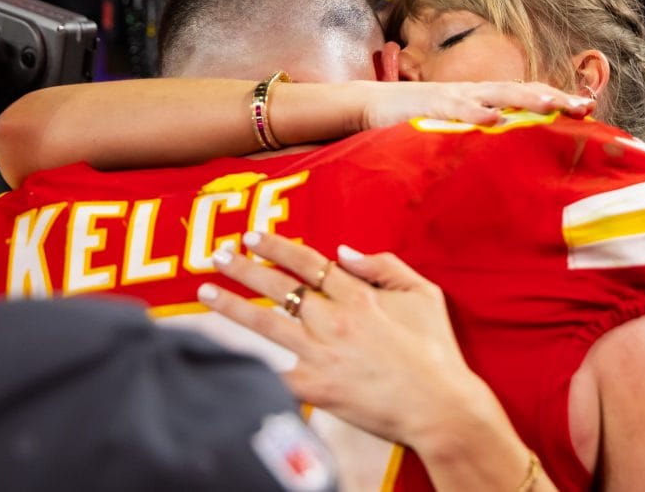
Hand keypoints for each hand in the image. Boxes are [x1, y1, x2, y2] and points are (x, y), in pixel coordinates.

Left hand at [197, 232, 488, 447]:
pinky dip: (248, 365)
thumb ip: (384, 265)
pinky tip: (221, 354)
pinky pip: (274, 373)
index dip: (275, 247)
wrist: (441, 408)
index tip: (251, 236)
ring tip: (204, 290)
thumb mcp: (424, 293)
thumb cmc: (436, 352)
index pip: (306, 262)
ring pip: (266, 323)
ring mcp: (322, 354)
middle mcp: (335, 320)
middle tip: (216, 255)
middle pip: (278, 286)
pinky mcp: (316, 387)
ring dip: (231, 305)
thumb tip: (344, 251)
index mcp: (359, 295)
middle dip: (243, 267)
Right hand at [358, 80, 594, 131]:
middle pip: (521, 91)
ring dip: (525, 99)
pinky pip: (457, 109)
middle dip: (553, 97)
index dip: (556, 99)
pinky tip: (494, 119)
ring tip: (551, 105)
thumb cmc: (415, 119)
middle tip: (584, 107)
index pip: (525, 94)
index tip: (589, 109)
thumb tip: (510, 153)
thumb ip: (480, 136)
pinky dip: (476, 113)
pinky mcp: (430, 106)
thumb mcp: (454, 128)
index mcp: (482, 97)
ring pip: (496, 94)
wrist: (371, 105)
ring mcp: (454, 96)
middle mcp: (474, 92)